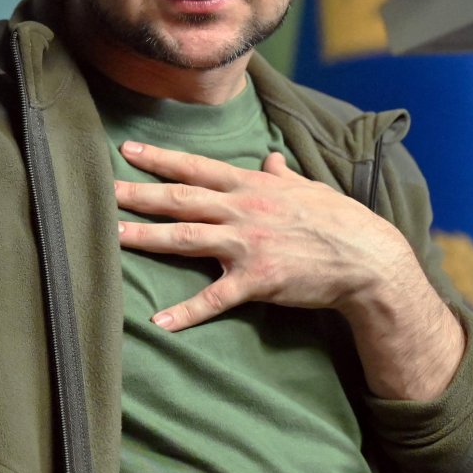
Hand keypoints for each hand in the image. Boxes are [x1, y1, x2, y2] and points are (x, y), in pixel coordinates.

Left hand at [114, 140, 464, 398]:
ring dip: (147, 237)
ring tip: (112, 236)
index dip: (160, 159)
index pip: (195, 167)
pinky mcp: (257, 280)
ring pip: (186, 238)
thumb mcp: (308, 188)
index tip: (127, 151)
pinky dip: (186, 312)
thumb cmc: (339, 220)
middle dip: (139, 194)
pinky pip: (214, 298)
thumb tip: (269, 158)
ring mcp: (248, 245)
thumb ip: (281, 176)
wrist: (369, 259)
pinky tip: (159, 322)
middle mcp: (243, 210)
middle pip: (180, 199)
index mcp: (251, 186)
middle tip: (103, 189)